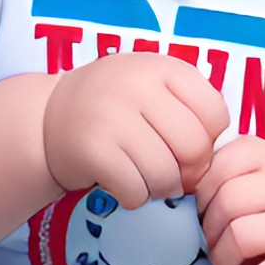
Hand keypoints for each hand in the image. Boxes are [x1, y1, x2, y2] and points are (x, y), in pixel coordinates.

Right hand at [42, 53, 228, 209]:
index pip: (216, 115)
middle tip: (172, 172)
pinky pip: (135, 191)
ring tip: (145, 177)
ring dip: (160, 188)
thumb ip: (189, 110)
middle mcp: (136, 85)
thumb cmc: (114, 108)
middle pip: (194, 149)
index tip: (188, 146)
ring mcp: (112, 116)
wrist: (48, 116)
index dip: (209, 141)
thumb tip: (212, 161)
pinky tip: (123, 183)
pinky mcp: (92, 149)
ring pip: (166, 175)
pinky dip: (134, 197)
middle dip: (189, 172)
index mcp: (161, 67)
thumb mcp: (153, 88)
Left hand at [195, 135, 264, 264]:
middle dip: (210, 230)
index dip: (204, 193)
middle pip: (226, 201)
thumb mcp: (259, 181)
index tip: (210, 210)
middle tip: (219, 243)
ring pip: (238, 235)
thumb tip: (176, 199)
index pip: (218, 164)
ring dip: (222, 259)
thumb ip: (221, 181)